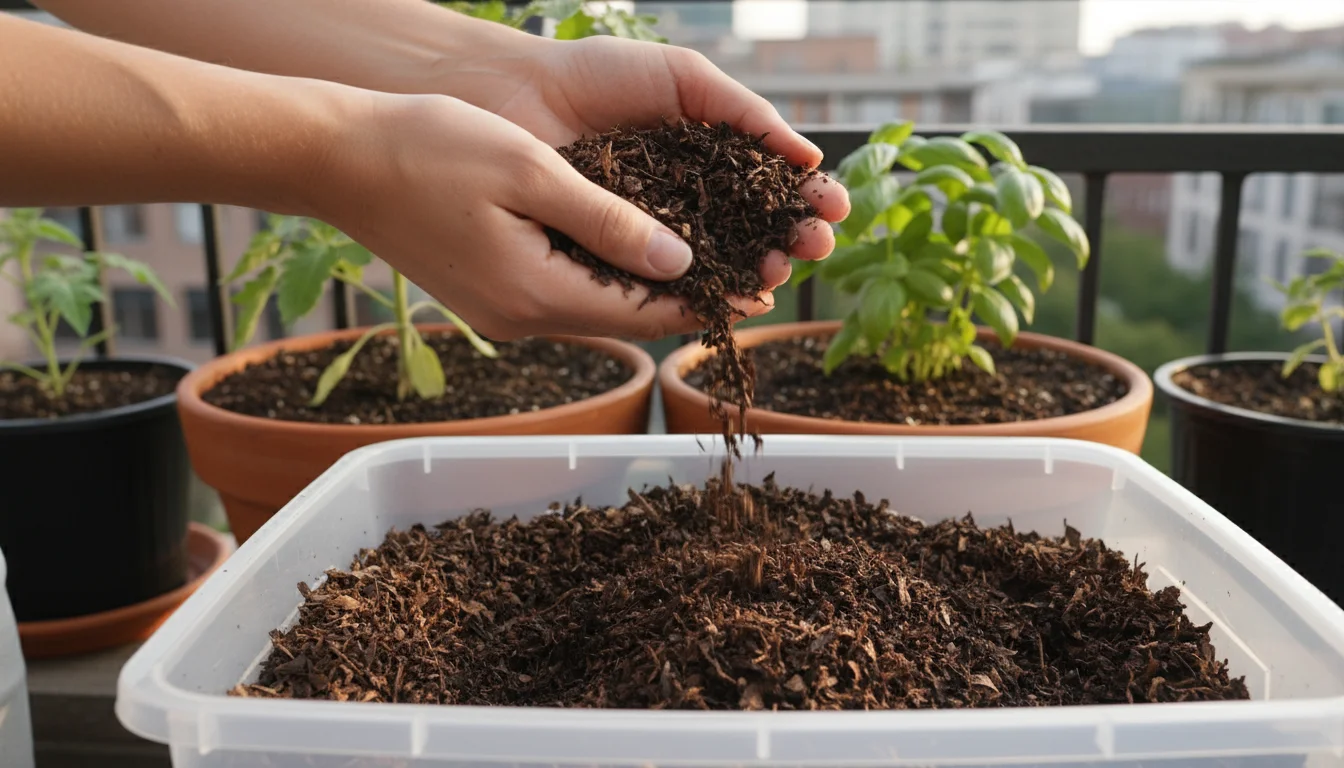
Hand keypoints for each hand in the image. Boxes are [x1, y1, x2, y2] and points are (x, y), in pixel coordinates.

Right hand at [320, 92, 811, 341]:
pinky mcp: (488, 294)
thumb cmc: (428, 149)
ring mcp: (501, 311)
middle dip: (693, 299)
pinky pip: (568, 295)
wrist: (337, 159)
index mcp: (535, 294)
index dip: (708, 300)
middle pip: (629, 319)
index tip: (761, 287)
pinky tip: (640, 254)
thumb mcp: (531, 172)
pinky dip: (612, 278)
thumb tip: (681, 260)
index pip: (645, 311)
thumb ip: (610, 221)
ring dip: (655, 290)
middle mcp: (521, 318)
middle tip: (754, 276)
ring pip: (601, 309)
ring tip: (715, 263)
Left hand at [462, 35, 849, 296]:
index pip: (768, 191)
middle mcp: (683, 207)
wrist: (515, 91)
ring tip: (775, 273)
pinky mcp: (610, 262)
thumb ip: (745, 113)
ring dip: (749, 273)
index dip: (803, 203)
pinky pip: (655, 282)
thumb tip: (810, 157)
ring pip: (710, 266)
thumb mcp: (684, 81)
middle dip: (787, 243)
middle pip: (748, 236)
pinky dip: (690, 291)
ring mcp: (647, 237)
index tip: (834, 210)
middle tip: (812, 248)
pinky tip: (721, 293)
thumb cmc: (597, 76)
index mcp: (707, 164)